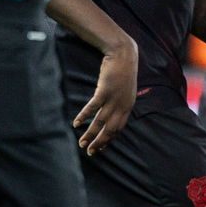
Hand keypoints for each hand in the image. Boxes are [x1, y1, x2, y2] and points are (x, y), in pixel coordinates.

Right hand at [74, 37, 136, 155]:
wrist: (124, 54)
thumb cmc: (123, 71)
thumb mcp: (126, 89)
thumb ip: (121, 101)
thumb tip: (112, 111)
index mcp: (128, 106)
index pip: (119, 128)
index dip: (109, 139)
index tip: (100, 146)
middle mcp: (122, 105)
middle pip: (110, 129)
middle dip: (99, 142)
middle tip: (89, 152)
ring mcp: (114, 99)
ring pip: (100, 122)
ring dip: (90, 134)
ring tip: (81, 143)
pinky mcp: (105, 91)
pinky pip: (92, 107)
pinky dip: (84, 116)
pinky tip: (77, 123)